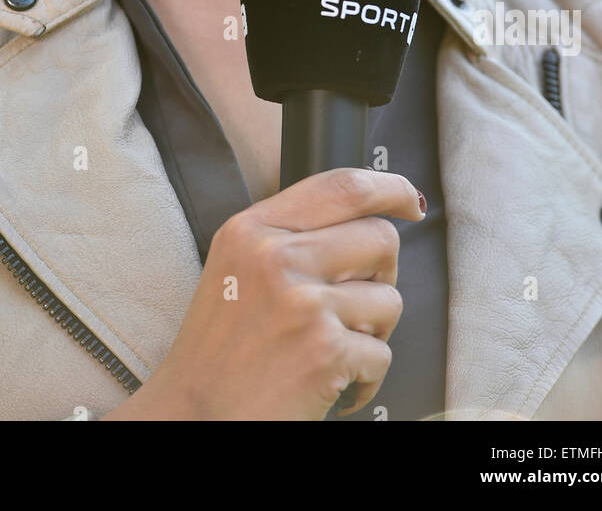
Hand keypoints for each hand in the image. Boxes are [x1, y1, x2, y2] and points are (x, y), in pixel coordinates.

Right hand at [101, 168, 424, 420]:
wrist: (194, 415)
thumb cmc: (217, 351)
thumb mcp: (236, 266)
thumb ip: (289, 235)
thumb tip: (363, 218)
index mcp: (252, 229)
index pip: (341, 186)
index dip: (388, 187)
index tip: (407, 200)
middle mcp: (276, 257)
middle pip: (380, 238)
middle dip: (383, 273)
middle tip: (356, 300)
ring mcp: (303, 303)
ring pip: (390, 298)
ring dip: (373, 330)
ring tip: (333, 346)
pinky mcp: (325, 349)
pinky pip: (382, 354)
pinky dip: (365, 377)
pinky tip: (331, 381)